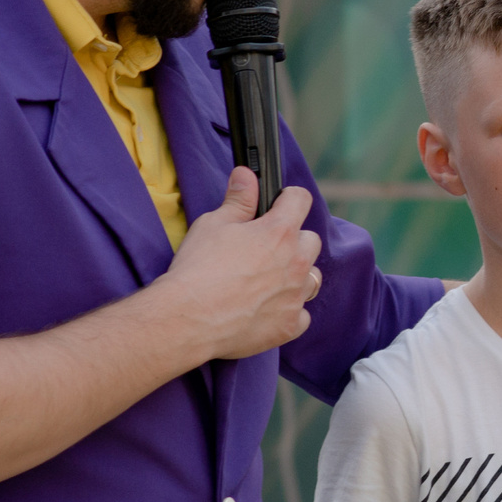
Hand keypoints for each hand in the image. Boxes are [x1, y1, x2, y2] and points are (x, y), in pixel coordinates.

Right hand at [160, 168, 322, 358]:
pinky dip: (289, 312)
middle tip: (267, 247)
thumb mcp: (214, 224)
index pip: (301, 200)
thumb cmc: (199, 269)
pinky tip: (268, 310)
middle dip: (294, 240)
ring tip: (269, 280)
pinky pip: (301, 316)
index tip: (280, 203)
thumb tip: (246, 175)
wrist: (188, 319)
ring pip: (312, 279)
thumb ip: (238, 199)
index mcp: (279, 232)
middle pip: (311, 241)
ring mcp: (295, 297)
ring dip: (297, 276)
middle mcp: (295, 263)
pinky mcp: (289, 326)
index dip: (289, 198)